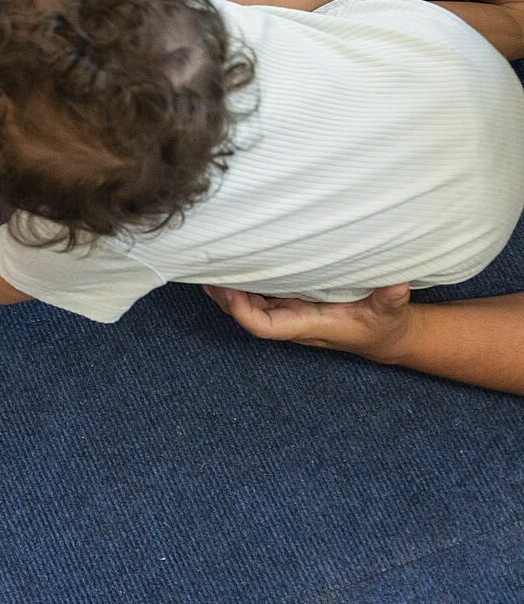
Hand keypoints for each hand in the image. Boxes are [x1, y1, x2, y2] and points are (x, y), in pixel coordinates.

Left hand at [204, 283, 414, 361]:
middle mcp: (292, 320)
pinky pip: (259, 296)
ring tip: (206, 266)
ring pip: (249, 305)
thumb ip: (390, 299)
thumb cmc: (384, 326)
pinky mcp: (292, 302)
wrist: (385, 337)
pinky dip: (242, 284)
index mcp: (308, 325)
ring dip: (227, 289)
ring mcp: (289, 312)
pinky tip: (226, 268)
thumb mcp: (391, 312)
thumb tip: (396, 282)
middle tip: (206, 270)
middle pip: (247, 314)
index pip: (265, 326)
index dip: (243, 312)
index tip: (230, 291)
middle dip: (225, 296)